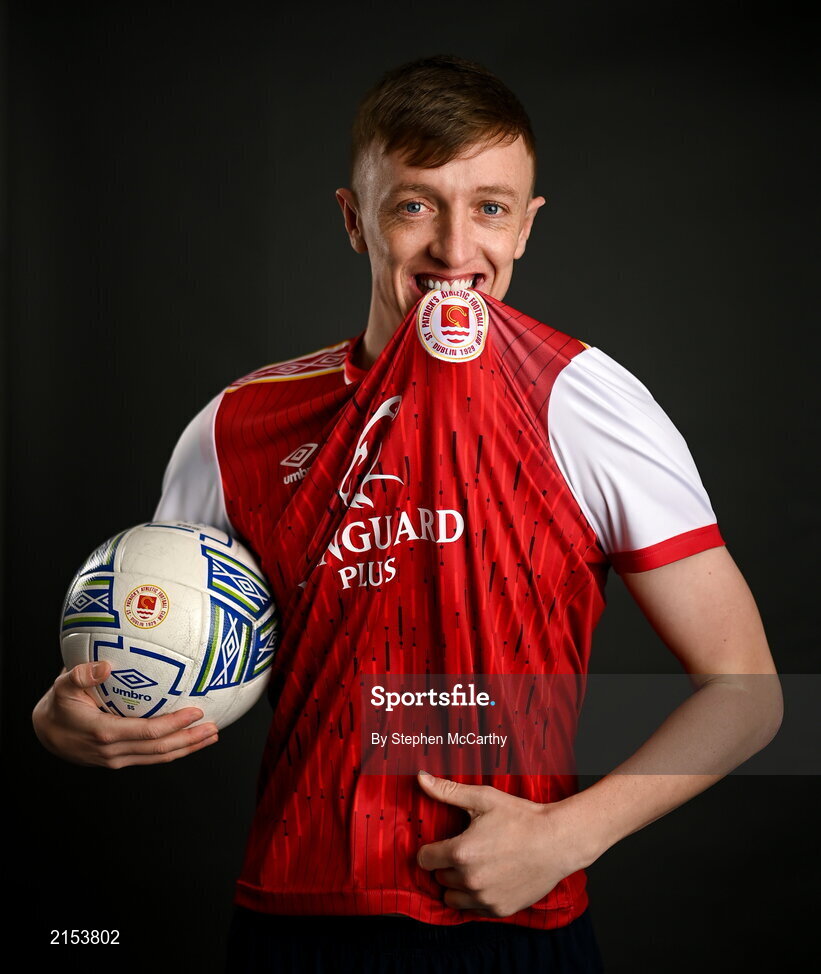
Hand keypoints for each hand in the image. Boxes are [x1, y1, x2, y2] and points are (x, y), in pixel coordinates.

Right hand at [32, 662, 218, 768]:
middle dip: (189, 740)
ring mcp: (117, 759)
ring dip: (186, 748)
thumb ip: (82, 674)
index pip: (147, 732)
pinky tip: (188, 740)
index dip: (174, 724)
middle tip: (214, 728)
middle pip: (159, 749)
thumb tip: (106, 666)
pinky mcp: (120, 759)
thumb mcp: (63, 685)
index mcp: (104, 732)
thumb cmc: (59, 704)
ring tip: (210, 737)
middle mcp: (113, 751)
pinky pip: (150, 757)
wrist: (46, 732)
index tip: (196, 712)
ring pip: (158, 757)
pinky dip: (172, 750)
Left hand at [415, 771, 587, 917]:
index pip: (424, 859)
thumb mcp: (483, 798)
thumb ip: (448, 791)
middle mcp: (469, 879)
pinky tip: (488, 880)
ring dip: (457, 886)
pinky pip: (473, 910)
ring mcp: (484, 898)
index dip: (431, 850)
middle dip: (446, 866)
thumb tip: (421, 778)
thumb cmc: (521, 818)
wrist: (557, 841)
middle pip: (438, 878)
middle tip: (465, 851)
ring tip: (474, 868)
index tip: (441, 844)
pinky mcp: (500, 910)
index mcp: (460, 852)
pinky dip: (475, 898)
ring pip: (452, 898)